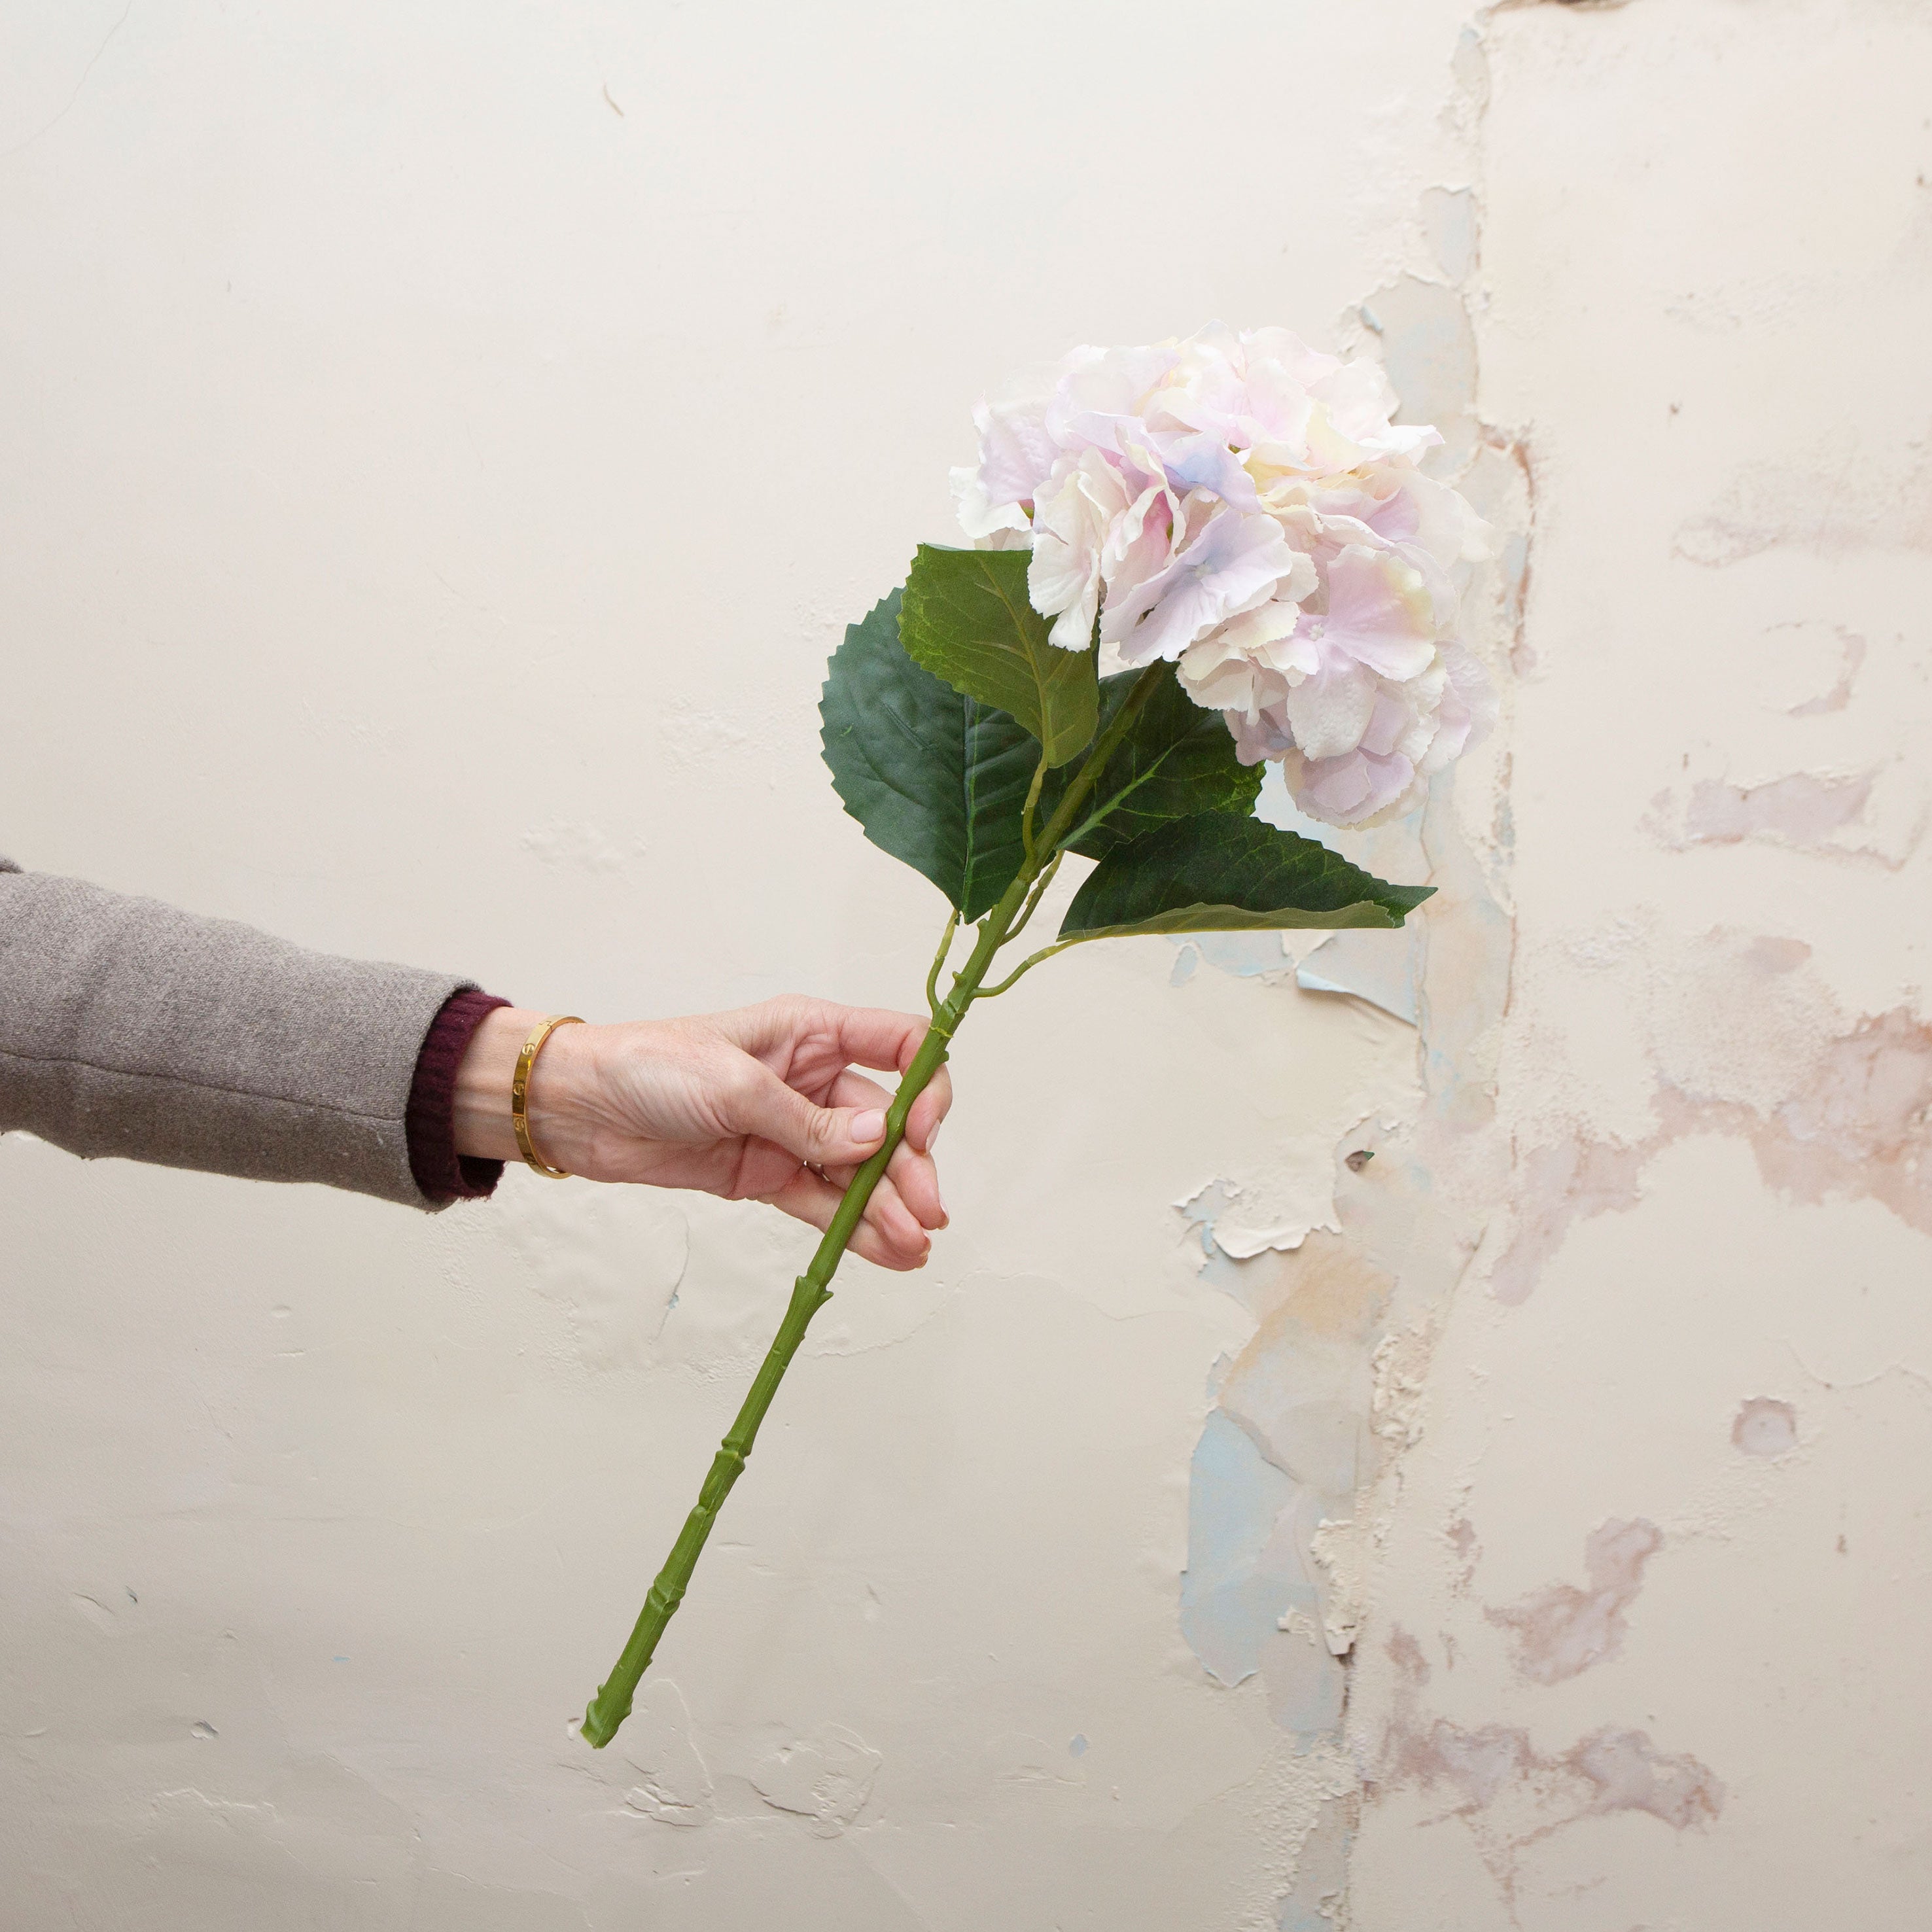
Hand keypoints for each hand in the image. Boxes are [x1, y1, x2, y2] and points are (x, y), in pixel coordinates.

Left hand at [453, 998, 951, 1270]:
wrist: (580, 1109)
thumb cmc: (649, 1067)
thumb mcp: (734, 1085)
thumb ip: (809, 1119)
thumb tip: (879, 1138)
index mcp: (811, 1033)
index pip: (899, 1045)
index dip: (925, 1084)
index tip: (922, 1128)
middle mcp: (811, 1080)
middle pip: (887, 1121)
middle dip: (911, 1167)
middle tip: (927, 1211)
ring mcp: (791, 1131)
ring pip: (859, 1171)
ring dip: (889, 1207)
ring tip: (914, 1245)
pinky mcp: (766, 1175)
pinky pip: (823, 1203)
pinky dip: (855, 1228)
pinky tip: (888, 1251)